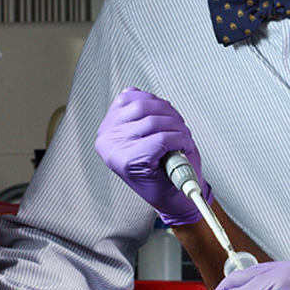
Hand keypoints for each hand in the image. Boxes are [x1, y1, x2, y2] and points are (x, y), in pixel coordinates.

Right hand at [95, 86, 212, 224]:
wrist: (173, 198)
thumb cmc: (163, 165)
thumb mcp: (145, 133)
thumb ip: (136, 112)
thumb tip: (135, 91)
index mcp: (107, 128)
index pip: (129, 96)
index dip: (156, 101)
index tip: (169, 113)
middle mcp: (106, 138)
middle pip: (143, 106)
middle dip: (170, 114)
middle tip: (182, 128)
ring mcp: (116, 150)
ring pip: (154, 122)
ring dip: (178, 127)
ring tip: (184, 138)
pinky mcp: (130, 161)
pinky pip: (162, 138)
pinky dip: (180, 139)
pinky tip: (184, 146)